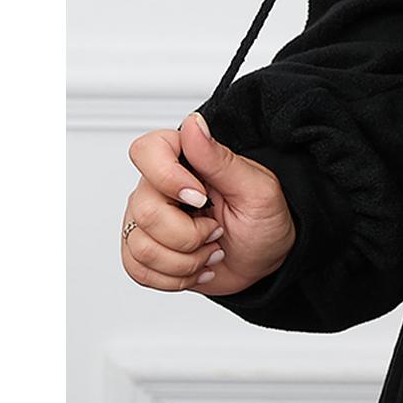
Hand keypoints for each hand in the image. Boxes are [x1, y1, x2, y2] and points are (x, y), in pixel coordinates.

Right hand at [121, 109, 296, 300]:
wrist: (264, 260)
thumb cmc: (264, 220)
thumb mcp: (256, 188)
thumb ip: (219, 158)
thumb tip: (193, 123)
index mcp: (185, 162)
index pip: (146, 151)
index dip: (167, 178)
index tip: (201, 198)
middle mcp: (158, 187)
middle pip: (145, 212)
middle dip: (189, 236)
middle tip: (217, 232)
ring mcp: (146, 219)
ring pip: (141, 247)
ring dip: (186, 261)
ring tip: (210, 251)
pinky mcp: (142, 250)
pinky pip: (137, 270)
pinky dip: (175, 278)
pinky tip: (196, 267)